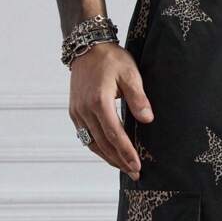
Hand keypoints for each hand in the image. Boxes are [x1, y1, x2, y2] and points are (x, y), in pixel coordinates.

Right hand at [69, 43, 153, 178]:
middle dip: (120, 161)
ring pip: (93, 143)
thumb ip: (138, 98)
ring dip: (109, 158)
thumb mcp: (130, 73)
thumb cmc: (110, 59)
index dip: (126, 153)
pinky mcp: (74, 112)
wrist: (86, 47)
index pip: (114, 135)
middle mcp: (84, 109)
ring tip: (125, 168)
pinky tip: (110, 155)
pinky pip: (86, 136)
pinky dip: (98, 148)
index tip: (137, 166)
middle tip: (135, 173)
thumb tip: (147, 119)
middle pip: (103, 144)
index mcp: (99, 101)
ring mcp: (77, 112)